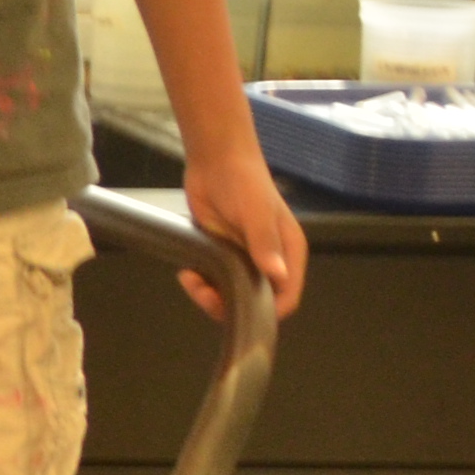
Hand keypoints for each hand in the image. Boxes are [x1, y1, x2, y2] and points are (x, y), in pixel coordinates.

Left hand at [174, 138, 308, 321]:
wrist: (215, 161)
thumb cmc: (245, 181)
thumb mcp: (257, 212)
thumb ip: (265, 244)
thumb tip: (278, 275)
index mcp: (288, 254)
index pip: (286, 296)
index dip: (268, 311)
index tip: (241, 313)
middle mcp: (268, 261)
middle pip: (255, 300)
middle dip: (230, 305)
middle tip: (204, 293)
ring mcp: (242, 259)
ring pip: (230, 293)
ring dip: (210, 295)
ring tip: (191, 280)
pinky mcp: (220, 254)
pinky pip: (212, 280)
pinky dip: (200, 283)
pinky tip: (186, 272)